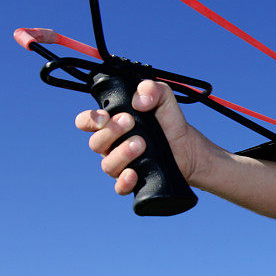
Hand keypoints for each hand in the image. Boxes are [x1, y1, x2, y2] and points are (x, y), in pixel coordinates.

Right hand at [75, 80, 207, 194]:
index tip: (104, 116)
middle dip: (111, 131)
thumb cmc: (169, 122)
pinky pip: (120, 187)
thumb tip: (140, 100)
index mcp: (113, 123)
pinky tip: (134, 173)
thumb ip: (151, 89)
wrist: (188, 147)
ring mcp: (122, 164)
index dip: (89, 120)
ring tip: (141, 143)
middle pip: (96, 143)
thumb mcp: (164, 98)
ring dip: (122, 153)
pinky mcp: (134, 180)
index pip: (87, 122)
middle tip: (130, 122)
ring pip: (108, 164)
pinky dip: (124, 182)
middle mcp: (113, 145)